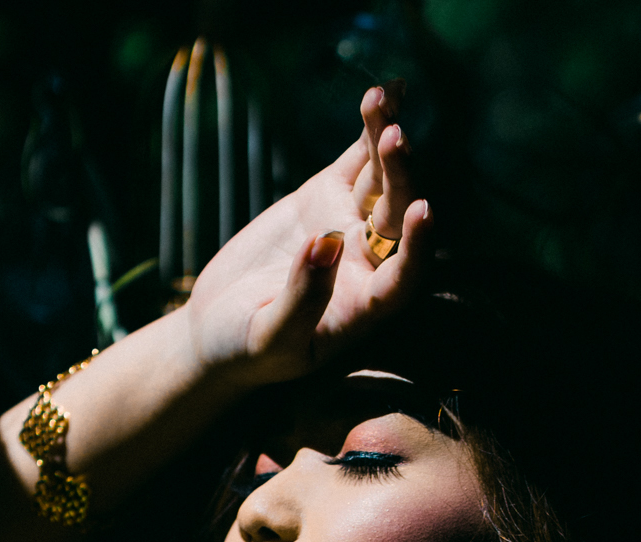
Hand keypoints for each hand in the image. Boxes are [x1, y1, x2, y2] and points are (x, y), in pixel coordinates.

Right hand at [183, 82, 432, 388]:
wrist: (219, 329)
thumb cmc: (245, 350)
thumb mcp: (269, 339)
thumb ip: (302, 300)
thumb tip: (326, 243)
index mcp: (364, 309)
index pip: (404, 279)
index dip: (418, 248)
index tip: (422, 211)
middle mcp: (369, 265)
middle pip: (397, 217)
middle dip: (400, 177)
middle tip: (394, 138)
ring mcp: (351, 226)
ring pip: (381, 179)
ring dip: (387, 140)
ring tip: (383, 99)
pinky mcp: (327, 197)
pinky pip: (358, 159)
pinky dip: (370, 128)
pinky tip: (387, 91)